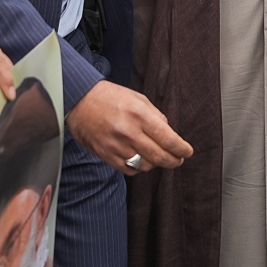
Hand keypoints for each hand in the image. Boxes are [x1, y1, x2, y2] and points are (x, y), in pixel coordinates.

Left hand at [0, 36, 16, 100]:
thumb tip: (4, 89)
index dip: (5, 78)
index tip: (10, 95)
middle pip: (3, 62)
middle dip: (7, 79)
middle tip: (9, 98)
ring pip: (7, 65)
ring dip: (7, 79)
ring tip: (6, 94)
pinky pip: (5, 67)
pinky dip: (5, 78)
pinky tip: (4, 88)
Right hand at [66, 80, 193, 175]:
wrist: (79, 101)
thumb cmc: (109, 97)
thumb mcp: (138, 98)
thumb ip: (155, 115)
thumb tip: (168, 132)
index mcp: (139, 114)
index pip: (168, 139)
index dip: (181, 149)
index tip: (187, 152)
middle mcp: (129, 132)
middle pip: (160, 157)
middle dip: (173, 161)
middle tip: (178, 160)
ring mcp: (117, 146)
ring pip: (146, 166)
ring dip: (156, 164)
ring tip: (157, 157)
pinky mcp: (107, 155)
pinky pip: (129, 170)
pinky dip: (139, 167)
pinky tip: (141, 159)